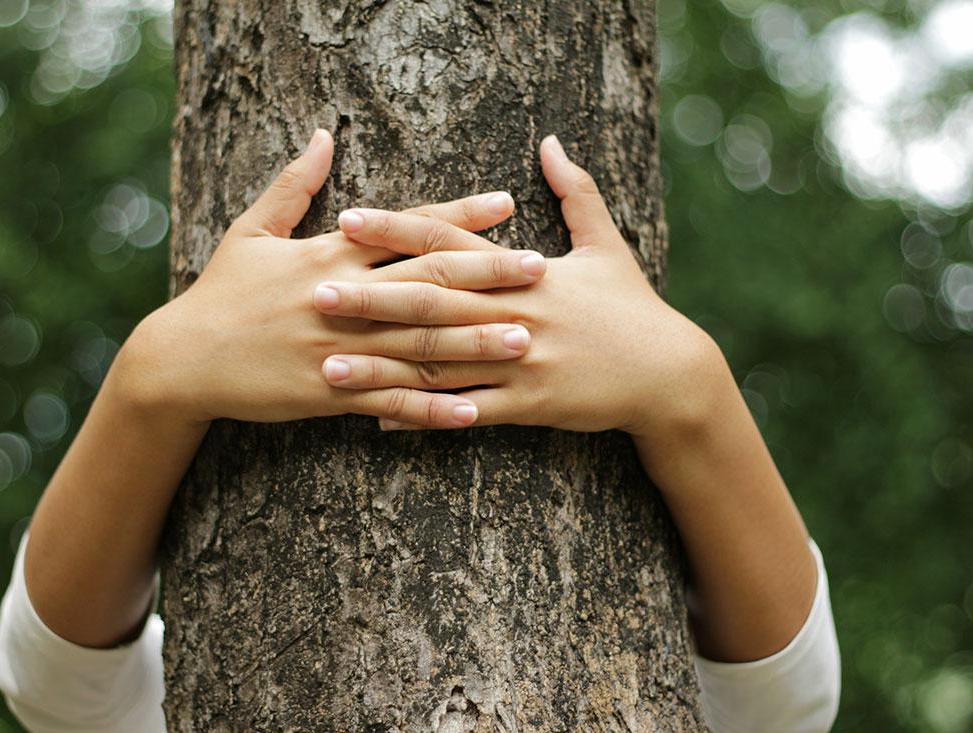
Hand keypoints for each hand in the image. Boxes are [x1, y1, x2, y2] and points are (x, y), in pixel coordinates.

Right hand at [117, 130, 547, 428]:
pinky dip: (430, 407)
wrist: (182, 359)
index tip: (506, 204)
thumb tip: (322, 137)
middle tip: (539, 270)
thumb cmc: (220, 293)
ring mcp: (339, 348)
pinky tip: (471, 412)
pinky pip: (390, 401)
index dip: (457, 216)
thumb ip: (292, 185)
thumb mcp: (250, 231)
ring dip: (474, 343)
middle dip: (486, 275)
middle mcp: (342, 299)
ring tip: (524, 340)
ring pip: (418, 343)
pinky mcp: (330, 394)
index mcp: (328, 255)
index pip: (405, 229)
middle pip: (427, 282)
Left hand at [319, 135, 721, 434]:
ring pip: (439, 362)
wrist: (668, 374)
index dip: (398, 229)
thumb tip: (552, 142)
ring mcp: (520, 361)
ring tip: (327, 366)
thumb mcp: (608, 245)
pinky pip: (466, 412)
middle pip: (431, 302)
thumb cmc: (633, 306)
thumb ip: (576, 193)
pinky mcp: (529, 405)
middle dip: (371, 297)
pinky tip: (379, 418)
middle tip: (316, 292)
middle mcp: (516, 312)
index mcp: (525, 271)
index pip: (451, 243)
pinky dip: (423, 415)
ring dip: (381, 366)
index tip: (349, 219)